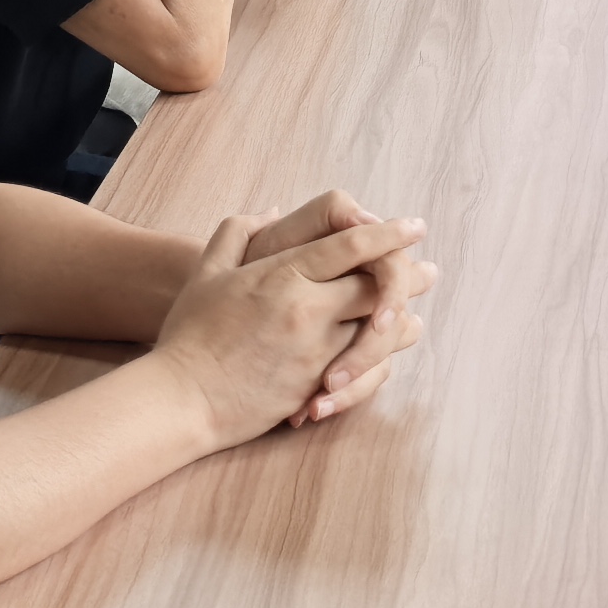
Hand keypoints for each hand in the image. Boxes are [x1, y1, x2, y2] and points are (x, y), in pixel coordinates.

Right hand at [151, 206, 426, 446]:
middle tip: (428, 271)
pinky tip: (383, 352)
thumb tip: (272, 209)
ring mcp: (316, 352)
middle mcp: (308, 310)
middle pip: (380, 285)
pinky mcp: (317, 387)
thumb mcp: (207, 271)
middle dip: (408, 276)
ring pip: (383, 332)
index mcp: (283, 274)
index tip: (414, 226)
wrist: (180, 399)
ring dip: (401, 320)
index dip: (389, 233)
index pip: (352, 245)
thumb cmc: (189, 333)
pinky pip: (368, 373)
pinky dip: (380, 361)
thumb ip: (238, 232)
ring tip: (410, 313)